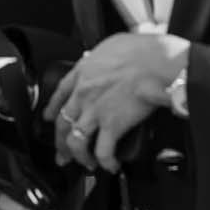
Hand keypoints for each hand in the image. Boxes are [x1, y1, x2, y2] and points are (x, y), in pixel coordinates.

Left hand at [41, 30, 186, 172]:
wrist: (159, 61)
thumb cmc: (144, 50)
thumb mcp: (113, 44)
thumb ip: (104, 56)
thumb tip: (106, 61)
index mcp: (83, 72)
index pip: (60, 93)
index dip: (53, 108)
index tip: (50, 118)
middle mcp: (83, 93)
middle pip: (63, 123)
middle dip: (60, 143)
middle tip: (62, 154)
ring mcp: (95, 111)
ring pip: (75, 141)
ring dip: (79, 156)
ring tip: (86, 164)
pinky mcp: (112, 125)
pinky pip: (102, 151)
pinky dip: (105, 162)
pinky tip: (111, 166)